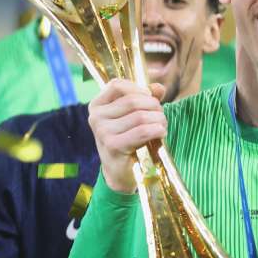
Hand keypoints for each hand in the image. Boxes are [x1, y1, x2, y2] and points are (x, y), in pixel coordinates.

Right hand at [87, 79, 166, 193]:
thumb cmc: (128, 140)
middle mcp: (96, 117)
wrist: (120, 172)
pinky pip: (142, 131)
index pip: (116, 85)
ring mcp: (102, 132)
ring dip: (159, 119)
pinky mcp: (113, 145)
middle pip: (132, 100)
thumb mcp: (133, 116)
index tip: (150, 98)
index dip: (138, 88)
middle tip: (161, 116)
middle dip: (154, 106)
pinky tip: (161, 133)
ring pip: (140, 116)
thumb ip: (145, 98)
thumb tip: (159, 87)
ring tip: (162, 126)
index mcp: (96, 105)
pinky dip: (157, 130)